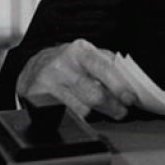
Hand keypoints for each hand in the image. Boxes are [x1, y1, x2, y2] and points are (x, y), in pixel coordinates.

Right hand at [16, 39, 135, 119]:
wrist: (34, 67)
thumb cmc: (68, 62)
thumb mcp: (87, 55)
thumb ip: (108, 65)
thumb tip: (129, 82)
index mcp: (81, 50)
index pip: (104, 68)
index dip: (119, 86)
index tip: (130, 98)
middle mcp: (65, 64)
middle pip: (93, 92)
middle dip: (112, 104)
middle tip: (122, 110)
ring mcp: (50, 82)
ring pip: (82, 106)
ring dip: (100, 111)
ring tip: (109, 110)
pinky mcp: (39, 97)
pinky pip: (66, 113)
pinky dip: (80, 114)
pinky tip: (86, 111)